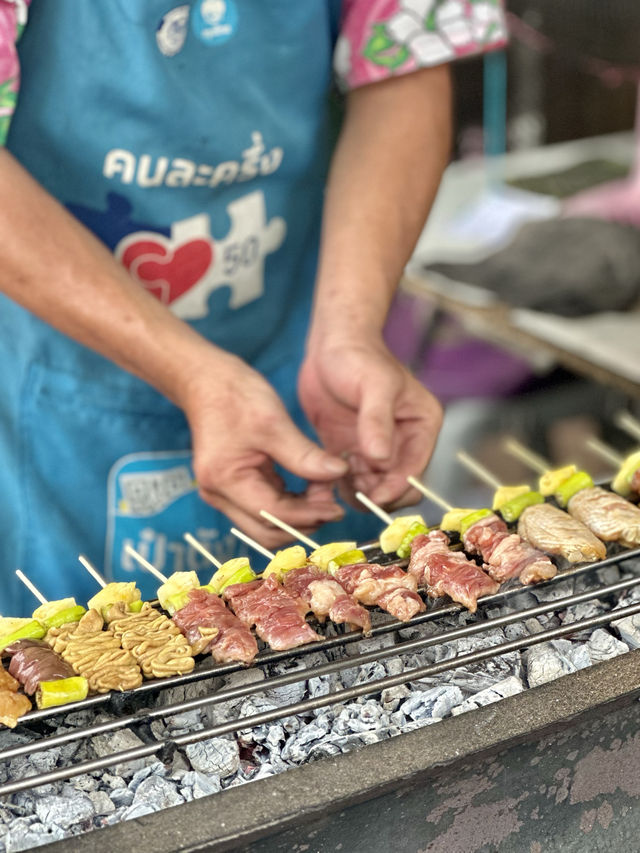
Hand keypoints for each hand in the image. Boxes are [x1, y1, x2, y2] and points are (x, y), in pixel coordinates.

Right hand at [179, 350, 346, 547]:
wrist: (207, 382)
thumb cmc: (235, 396)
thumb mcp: (274, 423)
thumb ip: (305, 455)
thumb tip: (339, 474)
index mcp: (224, 479)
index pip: (272, 513)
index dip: (308, 515)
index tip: (337, 508)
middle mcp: (218, 494)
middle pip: (266, 530)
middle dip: (303, 522)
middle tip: (334, 505)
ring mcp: (224, 494)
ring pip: (266, 524)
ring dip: (298, 516)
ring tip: (324, 493)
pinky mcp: (234, 488)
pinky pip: (265, 508)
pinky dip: (290, 505)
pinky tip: (311, 489)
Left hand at [298, 336, 441, 509]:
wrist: (330, 346)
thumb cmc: (358, 356)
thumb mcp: (373, 385)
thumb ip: (377, 421)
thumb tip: (381, 459)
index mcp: (422, 426)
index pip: (415, 471)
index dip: (395, 488)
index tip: (372, 495)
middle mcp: (404, 442)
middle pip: (399, 487)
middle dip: (378, 493)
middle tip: (352, 483)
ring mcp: (377, 449)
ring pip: (374, 489)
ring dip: (357, 492)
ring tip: (337, 471)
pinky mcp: (351, 452)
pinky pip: (350, 483)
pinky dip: (339, 487)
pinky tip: (324, 474)